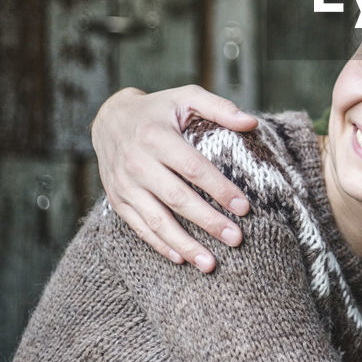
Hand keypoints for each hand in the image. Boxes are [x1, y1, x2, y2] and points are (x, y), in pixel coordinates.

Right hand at [91, 86, 258, 271]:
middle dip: (208, 222)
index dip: (219, 189)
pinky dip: (160, 245)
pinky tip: (181, 258)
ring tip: (211, 264)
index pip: (193, 168)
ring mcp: (125, 184)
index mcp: (156, 136)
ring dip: (185, 244)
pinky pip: (139, 227)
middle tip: (236, 239)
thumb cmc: (158, 109)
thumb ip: (219, 107)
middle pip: (178, 198)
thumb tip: (252, 123)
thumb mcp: (186, 96)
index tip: (244, 207)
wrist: (110, 119)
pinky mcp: (117, 199)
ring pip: (157, 220)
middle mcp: (137, 162)